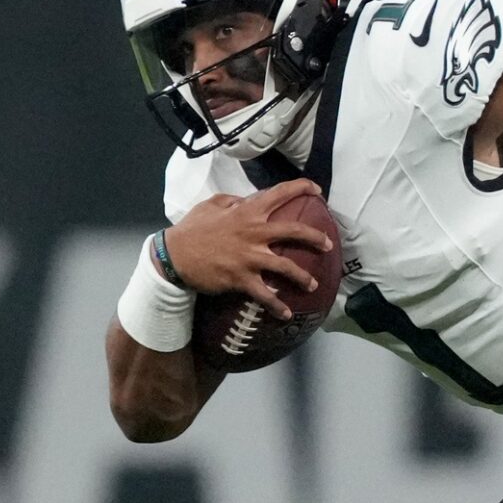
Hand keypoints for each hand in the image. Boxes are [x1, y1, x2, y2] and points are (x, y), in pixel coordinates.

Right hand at [162, 181, 330, 318]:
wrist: (173, 257)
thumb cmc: (192, 229)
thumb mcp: (211, 205)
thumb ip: (233, 201)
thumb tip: (248, 199)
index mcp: (246, 212)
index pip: (278, 194)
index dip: (300, 188)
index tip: (316, 189)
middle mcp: (253, 233)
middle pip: (294, 232)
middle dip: (316, 237)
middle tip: (328, 244)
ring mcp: (249, 257)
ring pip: (287, 267)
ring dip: (303, 277)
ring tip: (313, 284)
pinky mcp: (242, 279)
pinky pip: (265, 295)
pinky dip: (277, 306)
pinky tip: (287, 314)